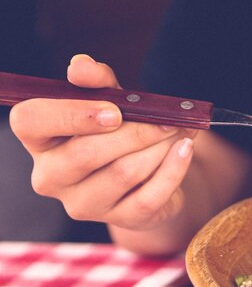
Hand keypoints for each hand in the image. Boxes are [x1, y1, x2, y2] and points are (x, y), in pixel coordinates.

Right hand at [9, 54, 195, 231]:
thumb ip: (97, 83)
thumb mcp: (109, 102)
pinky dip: (174, 168)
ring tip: (179, 129)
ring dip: (159, 146)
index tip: (114, 111)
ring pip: (123, 173)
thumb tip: (81, 66)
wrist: (148, 178)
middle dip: (136, 131)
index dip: (71, 114)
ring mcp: (84, 204)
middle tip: (169, 118)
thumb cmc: (119, 134)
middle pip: (85, 153)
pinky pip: (151, 195)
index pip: (30, 122)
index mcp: (39, 141)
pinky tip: (185, 149)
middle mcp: (51, 177)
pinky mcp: (122, 219)